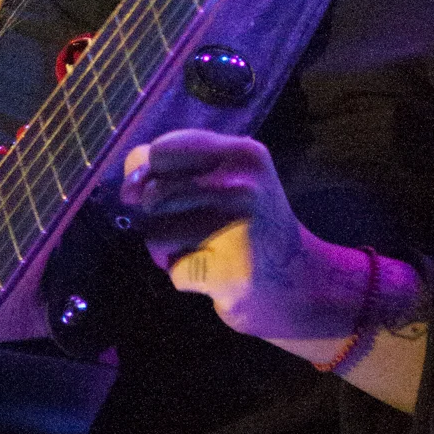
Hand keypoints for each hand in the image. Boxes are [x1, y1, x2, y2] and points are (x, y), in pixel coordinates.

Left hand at [119, 130, 362, 342]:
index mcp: (242, 153)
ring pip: (157, 234)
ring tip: (203, 250)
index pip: (163, 149)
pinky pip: (173, 270)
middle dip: (157, 217)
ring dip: (168, 250)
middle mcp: (243, 185)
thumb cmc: (252, 224)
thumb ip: (177, 169)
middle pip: (154, 194)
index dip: (146, 171)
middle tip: (188, 226)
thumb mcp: (226, 180)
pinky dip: (184, 276)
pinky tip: (213, 274)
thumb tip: (130, 180)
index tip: (148, 187)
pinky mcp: (230, 272)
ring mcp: (238, 229)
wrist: (303, 284)